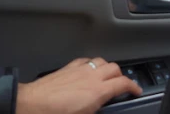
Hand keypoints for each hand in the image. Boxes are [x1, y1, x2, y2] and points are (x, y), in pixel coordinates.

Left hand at [16, 57, 142, 113]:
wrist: (33, 105)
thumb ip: (97, 108)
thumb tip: (100, 107)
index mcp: (98, 91)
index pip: (123, 83)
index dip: (133, 86)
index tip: (136, 90)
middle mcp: (91, 76)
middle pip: (115, 68)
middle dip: (121, 75)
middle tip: (122, 85)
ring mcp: (80, 69)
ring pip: (101, 61)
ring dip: (107, 68)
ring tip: (106, 76)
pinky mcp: (69, 67)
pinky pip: (86, 60)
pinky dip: (92, 64)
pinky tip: (88, 71)